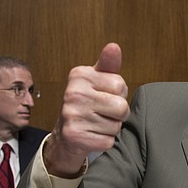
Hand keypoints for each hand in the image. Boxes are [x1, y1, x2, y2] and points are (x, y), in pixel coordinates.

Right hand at [45, 43, 129, 176]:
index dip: (119, 94)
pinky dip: (105, 141)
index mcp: (79, 75)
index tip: (105, 96)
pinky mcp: (75, 136)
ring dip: (111, 128)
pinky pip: (108, 141)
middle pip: (121, 107)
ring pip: (116, 126)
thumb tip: (114, 47)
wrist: (66, 135)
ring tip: (97, 123)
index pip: (120, 85)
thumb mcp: (97, 80)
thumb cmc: (87, 103)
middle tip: (103, 113)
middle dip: (119, 114)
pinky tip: (92, 135)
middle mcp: (72, 93)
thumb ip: (109, 65)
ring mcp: (72, 115)